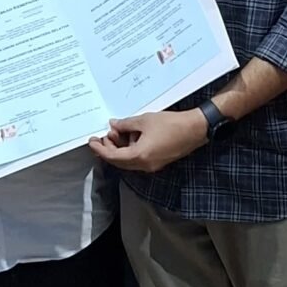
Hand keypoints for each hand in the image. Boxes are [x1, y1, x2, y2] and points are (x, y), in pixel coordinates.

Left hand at [89, 107, 208, 174]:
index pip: (112, 157)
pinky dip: (131, 150)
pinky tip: (131, 136)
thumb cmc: (172, 124)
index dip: (99, 149)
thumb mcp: (144, 120)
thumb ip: (125, 125)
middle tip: (104, 135)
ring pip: (129, 161)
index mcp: (139, 156)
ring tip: (118, 132)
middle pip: (119, 162)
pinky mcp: (158, 162)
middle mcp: (144, 165)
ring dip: (120, 149)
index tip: (91, 141)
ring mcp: (152, 165)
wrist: (195, 129)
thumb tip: (113, 125)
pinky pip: (139, 159)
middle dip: (109, 149)